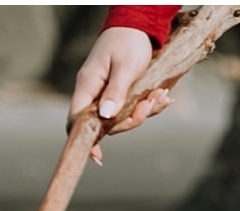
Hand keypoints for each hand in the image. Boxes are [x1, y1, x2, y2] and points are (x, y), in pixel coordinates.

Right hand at [68, 26, 172, 163]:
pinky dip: (149, 105)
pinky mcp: (121, 93)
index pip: (77, 120)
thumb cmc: (128, 41)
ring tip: (161, 95)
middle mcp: (94, 93)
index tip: (97, 157)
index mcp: (88, 85)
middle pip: (105, 124)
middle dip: (131, 120)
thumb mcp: (125, 67)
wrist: (138, 25)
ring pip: (122, 118)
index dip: (84, 140)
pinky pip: (132, 109)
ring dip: (145, 111)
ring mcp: (107, 94)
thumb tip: (105, 116)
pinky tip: (163, 96)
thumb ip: (116, 92)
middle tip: (150, 105)